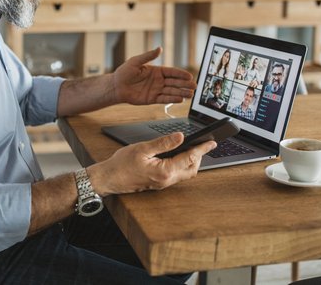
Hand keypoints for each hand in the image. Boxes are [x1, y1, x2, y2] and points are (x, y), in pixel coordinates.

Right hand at [88, 133, 216, 195]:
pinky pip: (177, 174)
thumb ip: (163, 143)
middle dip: (200, 156)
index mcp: (164, 171)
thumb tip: (180, 137)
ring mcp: (163, 183)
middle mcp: (166, 180)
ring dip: (191, 161)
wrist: (109, 179)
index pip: (189, 158)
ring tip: (194, 148)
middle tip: (204, 143)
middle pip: (192, 169)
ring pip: (185, 173)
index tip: (211, 142)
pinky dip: (182, 164)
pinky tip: (179, 155)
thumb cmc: (122, 164)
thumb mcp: (143, 148)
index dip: (202, 149)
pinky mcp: (159, 183)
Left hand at [112, 47, 195, 104]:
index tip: (189, 75)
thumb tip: (159, 48)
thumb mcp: (136, 61)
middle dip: (185, 84)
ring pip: (171, 91)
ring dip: (181, 92)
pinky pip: (164, 99)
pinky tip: (180, 99)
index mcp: (156, 71)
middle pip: (174, 82)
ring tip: (190, 94)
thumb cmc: (124, 72)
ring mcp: (156, 90)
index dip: (181, 74)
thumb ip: (148, 56)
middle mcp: (158, 81)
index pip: (172, 72)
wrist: (116, 86)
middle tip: (194, 86)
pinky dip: (172, 99)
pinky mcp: (152, 99)